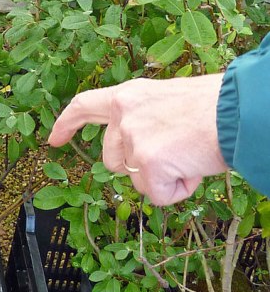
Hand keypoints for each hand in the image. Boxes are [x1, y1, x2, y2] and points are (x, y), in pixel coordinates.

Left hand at [48, 75, 227, 205]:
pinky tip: (194, 168)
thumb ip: (147, 120)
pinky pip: (158, 196)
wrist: (239, 111)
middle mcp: (124, 114)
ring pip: (137, 181)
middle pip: (114, 161)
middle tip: (177, 153)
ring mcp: (133, 139)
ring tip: (189, 155)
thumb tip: (145, 150)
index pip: (85, 106)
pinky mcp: (148, 163)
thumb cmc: (215, 107)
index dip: (66, 124)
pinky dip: (178, 190)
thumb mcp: (169, 102)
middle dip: (141, 167)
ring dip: (162, 178)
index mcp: (129, 95)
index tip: (53, 140)